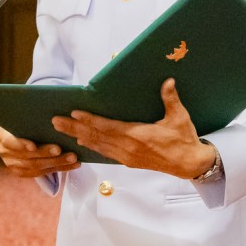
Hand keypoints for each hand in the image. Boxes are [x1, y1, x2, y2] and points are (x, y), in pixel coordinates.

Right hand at [0, 126, 79, 177]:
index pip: (10, 142)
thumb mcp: (24, 118)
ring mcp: (13, 164)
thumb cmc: (26, 121)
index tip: (33, 146)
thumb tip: (50, 113)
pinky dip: (60, 169)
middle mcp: (4, 152)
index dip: (22, 145)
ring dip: (57, 163)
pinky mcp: (23, 172)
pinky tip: (73, 165)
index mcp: (2, 136)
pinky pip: (42, 173)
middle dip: (45, 154)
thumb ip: (31, 118)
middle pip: (26, 157)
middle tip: (60, 149)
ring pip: (36, 167)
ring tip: (73, 158)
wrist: (22, 132)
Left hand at [53, 78, 213, 179]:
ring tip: (62, 131)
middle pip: (96, 137)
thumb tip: (168, 81)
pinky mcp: (129, 162)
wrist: (189, 164)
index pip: (107, 127)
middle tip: (55, 122)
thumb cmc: (184, 140)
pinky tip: (82, 142)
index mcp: (138, 136)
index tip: (74, 114)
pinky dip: (92, 146)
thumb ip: (170, 99)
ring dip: (78, 137)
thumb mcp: (179, 117)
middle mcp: (128, 148)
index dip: (89, 121)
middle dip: (74, 129)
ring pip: (98, 146)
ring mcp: (127, 156)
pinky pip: (105, 153)